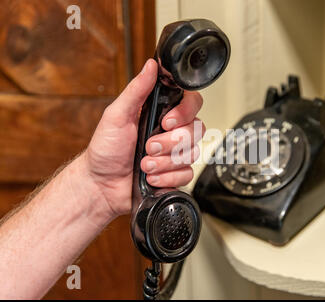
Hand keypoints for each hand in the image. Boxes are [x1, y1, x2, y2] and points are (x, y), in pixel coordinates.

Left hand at [81, 59, 203, 218]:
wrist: (101, 186)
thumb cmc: (105, 151)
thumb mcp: (116, 116)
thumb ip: (136, 90)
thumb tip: (151, 66)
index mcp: (160, 113)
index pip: (192, 103)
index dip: (185, 112)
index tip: (167, 121)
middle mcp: (171, 132)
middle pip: (196, 130)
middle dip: (170, 142)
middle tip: (148, 147)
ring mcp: (175, 154)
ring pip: (192, 153)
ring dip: (165, 161)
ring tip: (144, 164)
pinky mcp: (176, 174)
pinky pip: (187, 174)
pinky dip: (167, 177)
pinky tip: (151, 177)